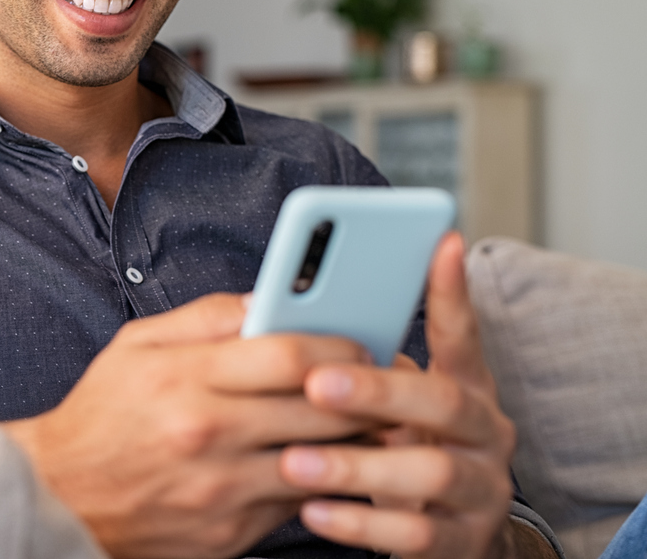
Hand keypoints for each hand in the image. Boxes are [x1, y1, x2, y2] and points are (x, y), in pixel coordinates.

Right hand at [3, 293, 383, 558]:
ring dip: (359, 441)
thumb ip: (206, 318)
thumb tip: (270, 298)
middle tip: (388, 378)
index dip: (340, 344)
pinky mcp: (230, 534)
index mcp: (184, 379)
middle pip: (321, 410)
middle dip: (367, 392)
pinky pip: (301, 505)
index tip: (361, 339)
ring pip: (323, 462)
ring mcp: (222, 491)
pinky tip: (331, 463)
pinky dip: (324, 482)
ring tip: (374, 420)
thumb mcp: (135, 346)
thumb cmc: (100, 415)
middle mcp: (208, 435)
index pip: (289, 354)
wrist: (59, 498)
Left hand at [277, 232, 527, 557]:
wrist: (439, 533)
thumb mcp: (388, 402)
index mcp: (466, 386)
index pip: (463, 334)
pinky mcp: (462, 543)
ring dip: (357, 466)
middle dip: (378, 391)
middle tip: (316, 383)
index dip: (452, 292)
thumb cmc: (395, 447)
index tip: (440, 244)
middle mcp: (485, 433)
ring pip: (429, 473)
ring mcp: (480, 490)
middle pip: (444, 403)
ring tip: (294, 461)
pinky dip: (359, 523)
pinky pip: (415, 536)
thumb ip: (361, 363)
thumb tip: (288, 314)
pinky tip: (311, 510)